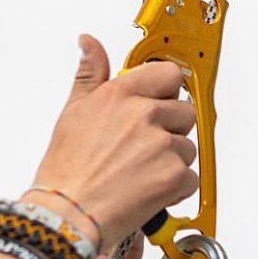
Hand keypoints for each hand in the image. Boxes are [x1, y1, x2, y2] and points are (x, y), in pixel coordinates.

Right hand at [32, 35, 199, 240]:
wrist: (67, 215)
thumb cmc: (66, 171)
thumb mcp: (72, 112)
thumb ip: (90, 74)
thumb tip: (89, 44)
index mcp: (121, 94)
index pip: (168, 74)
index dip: (165, 91)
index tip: (158, 103)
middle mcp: (144, 115)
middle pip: (185, 111)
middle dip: (170, 129)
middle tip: (142, 149)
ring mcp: (162, 145)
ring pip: (188, 147)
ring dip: (172, 161)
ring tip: (140, 173)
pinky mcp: (173, 176)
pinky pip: (191, 178)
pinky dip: (175, 189)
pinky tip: (147, 190)